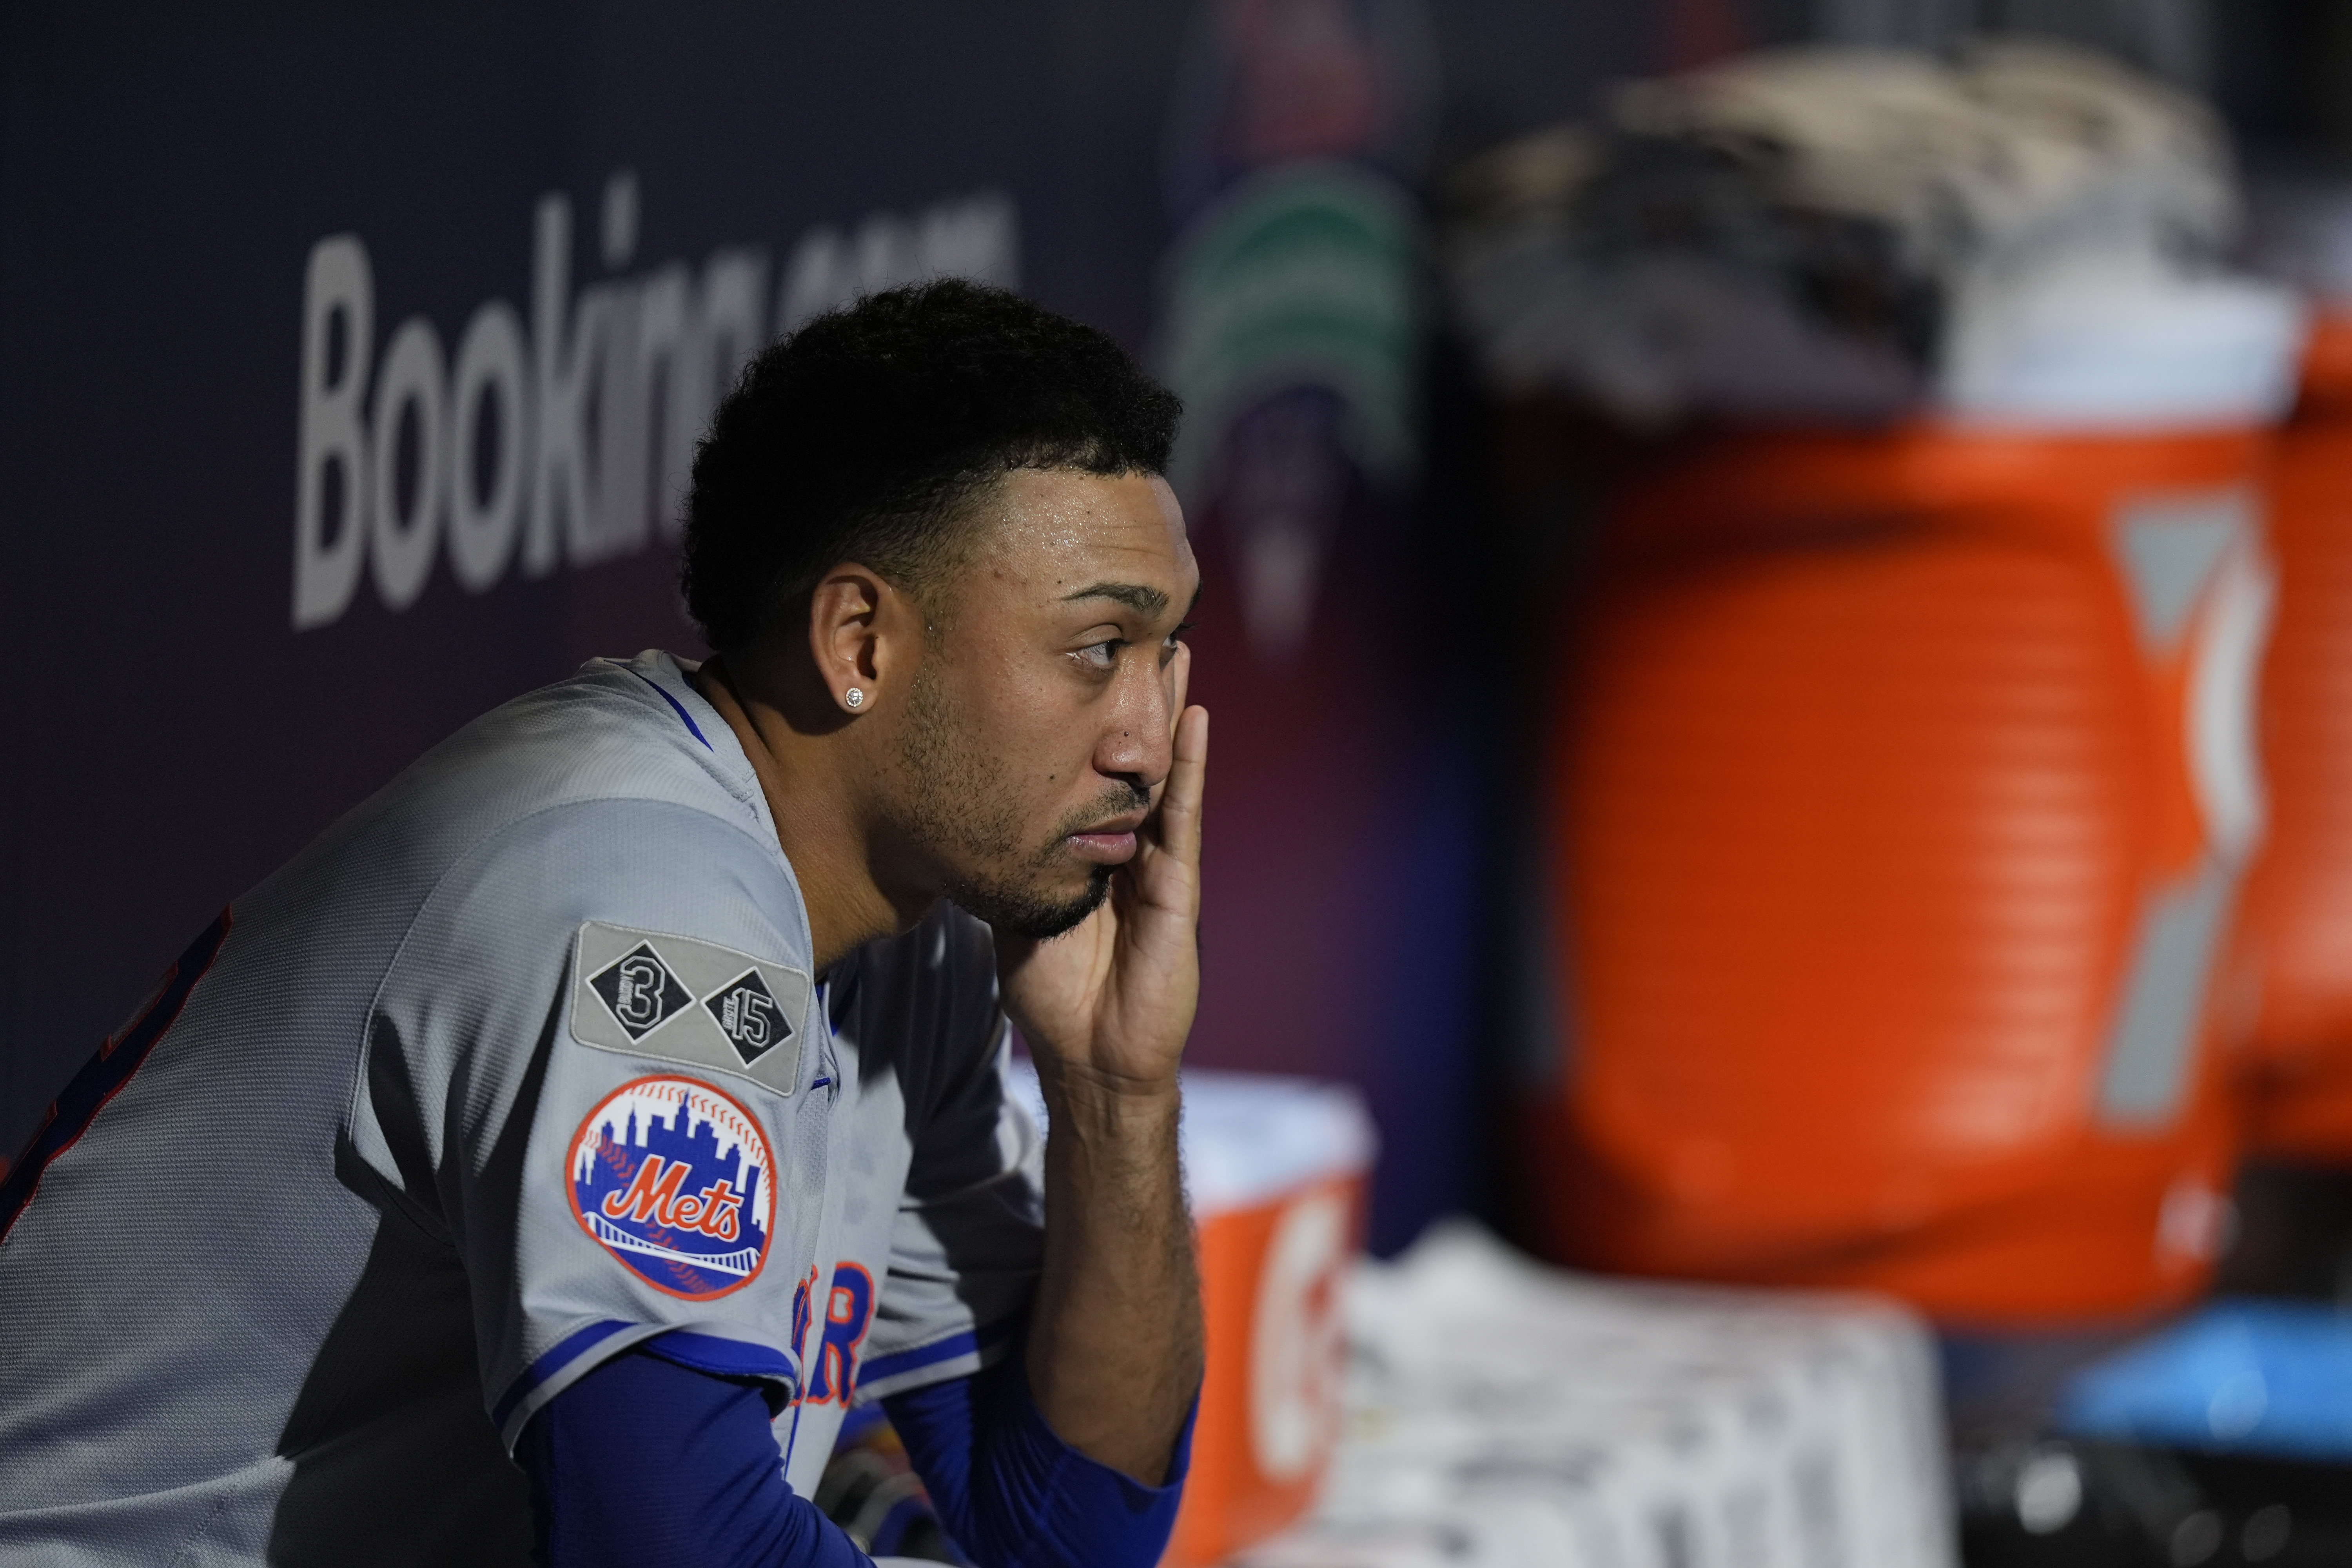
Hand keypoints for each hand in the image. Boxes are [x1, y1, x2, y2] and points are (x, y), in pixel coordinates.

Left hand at [998, 646, 1205, 1093]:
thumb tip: (963, 823)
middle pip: (1137, 763)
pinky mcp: (1178, 889)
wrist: (1089, 1057)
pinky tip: (1191, 721)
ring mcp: (1159, 867)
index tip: (1089, 668)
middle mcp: (1132, 851)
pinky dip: (1186, 768)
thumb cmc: (1054, 995)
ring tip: (1176, 654)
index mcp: (1096, 854)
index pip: (1098, 777)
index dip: (1098, 726)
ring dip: (1171, 715)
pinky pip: (1182, 818)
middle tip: (1146, 635)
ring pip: (1164, 776)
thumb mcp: (1016, 913)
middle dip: (1142, 703)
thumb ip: (1010, 867)